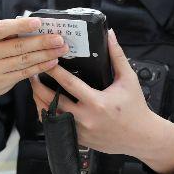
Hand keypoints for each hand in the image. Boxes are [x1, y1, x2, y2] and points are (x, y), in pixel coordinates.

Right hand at [0, 17, 65, 107]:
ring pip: (24, 60)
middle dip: (42, 42)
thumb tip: (39, 26)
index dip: (21, 25)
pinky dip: (41, 66)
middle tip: (59, 38)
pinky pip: (25, 72)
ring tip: (61, 49)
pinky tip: (52, 61)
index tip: (39, 22)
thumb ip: (8, 32)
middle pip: (18, 46)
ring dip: (46, 54)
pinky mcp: (2, 82)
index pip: (3, 28)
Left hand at [30, 30, 173, 173]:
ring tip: (34, 88)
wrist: (142, 138)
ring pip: (51, 116)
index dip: (54, 70)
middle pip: (53, 101)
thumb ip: (117, 56)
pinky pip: (56, 127)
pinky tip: (43, 105)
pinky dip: (48, 116)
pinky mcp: (79, 139)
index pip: (69, 83)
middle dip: (39, 86)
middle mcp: (85, 118)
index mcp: (97, 102)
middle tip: (31, 73)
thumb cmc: (136, 107)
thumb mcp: (128, 79)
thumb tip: (109, 34)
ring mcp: (80, 131)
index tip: (45, 59)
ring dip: (39, 101)